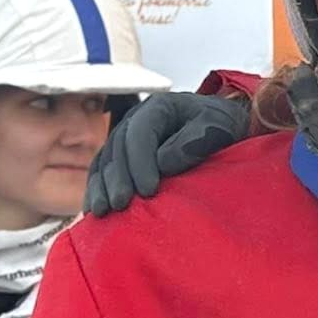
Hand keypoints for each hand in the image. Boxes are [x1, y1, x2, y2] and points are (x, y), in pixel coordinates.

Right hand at [85, 92, 251, 215]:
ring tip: (102, 211)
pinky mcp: (123, 154)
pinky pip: (102, 170)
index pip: (140, 133)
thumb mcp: (217, 129)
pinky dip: (97, 188)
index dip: (140, 162)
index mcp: (159, 107)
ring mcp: (126, 136)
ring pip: (105, 159)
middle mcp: (136, 119)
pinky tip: (94, 209)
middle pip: (118, 148)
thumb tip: (162, 165)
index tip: (148, 190)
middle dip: (118, 178)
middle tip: (121, 205)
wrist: (222, 125)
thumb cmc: (223, 126)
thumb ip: (192, 144)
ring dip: (102, 186)